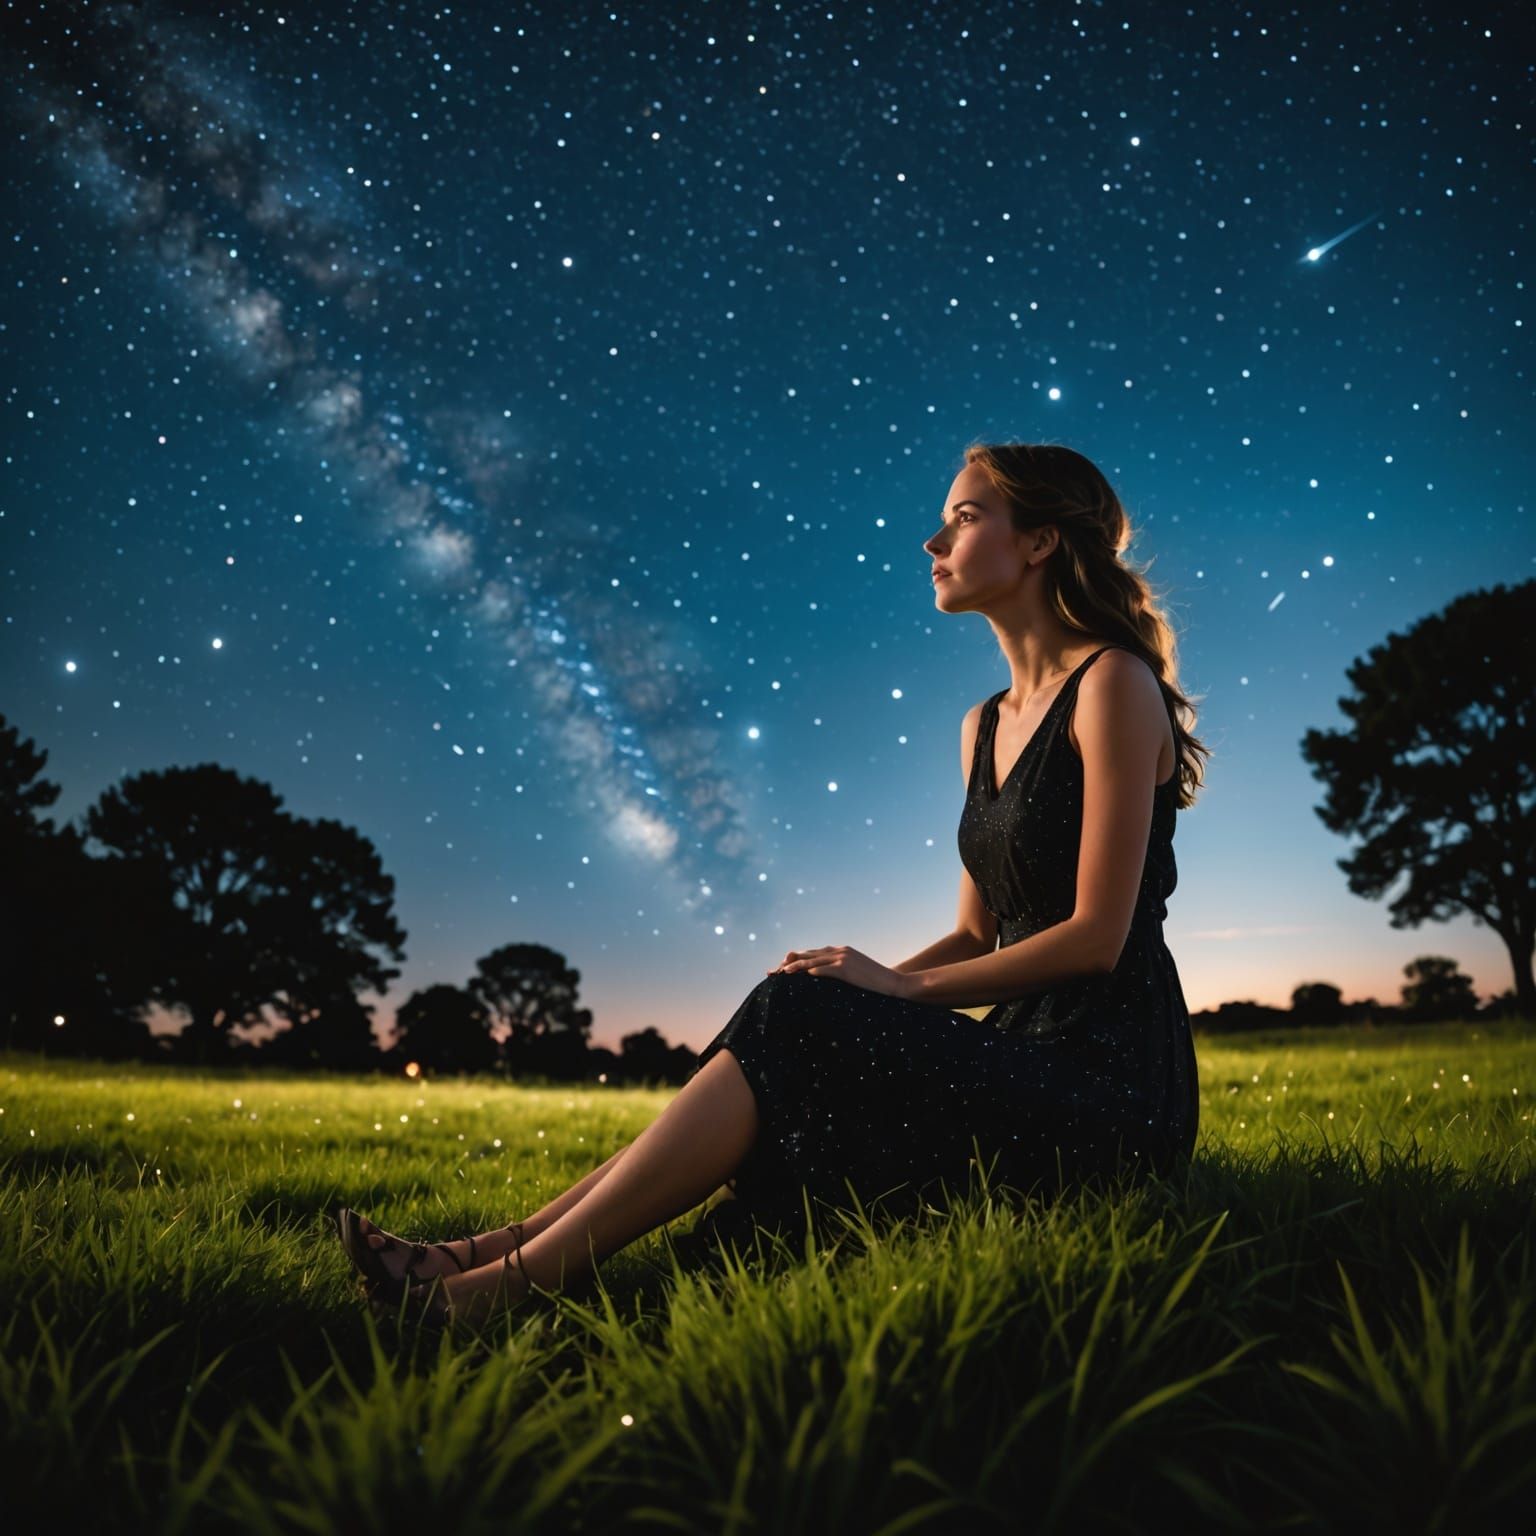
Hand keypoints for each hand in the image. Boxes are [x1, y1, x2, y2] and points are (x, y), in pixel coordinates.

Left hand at [767, 945, 916, 999]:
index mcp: (840, 951)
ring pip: (811, 961)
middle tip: (772, 972)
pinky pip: (823, 969)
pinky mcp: (846, 968)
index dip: (794, 961)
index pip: (811, 954)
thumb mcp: (854, 974)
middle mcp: (839, 951)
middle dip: (787, 963)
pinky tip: (797, 978)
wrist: (893, 984)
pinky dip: (809, 972)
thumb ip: (839, 972)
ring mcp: (842, 958)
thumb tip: (824, 981)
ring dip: (793, 967)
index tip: (780, 970)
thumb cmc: (874, 983)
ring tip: (779, 974)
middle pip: (806, 955)